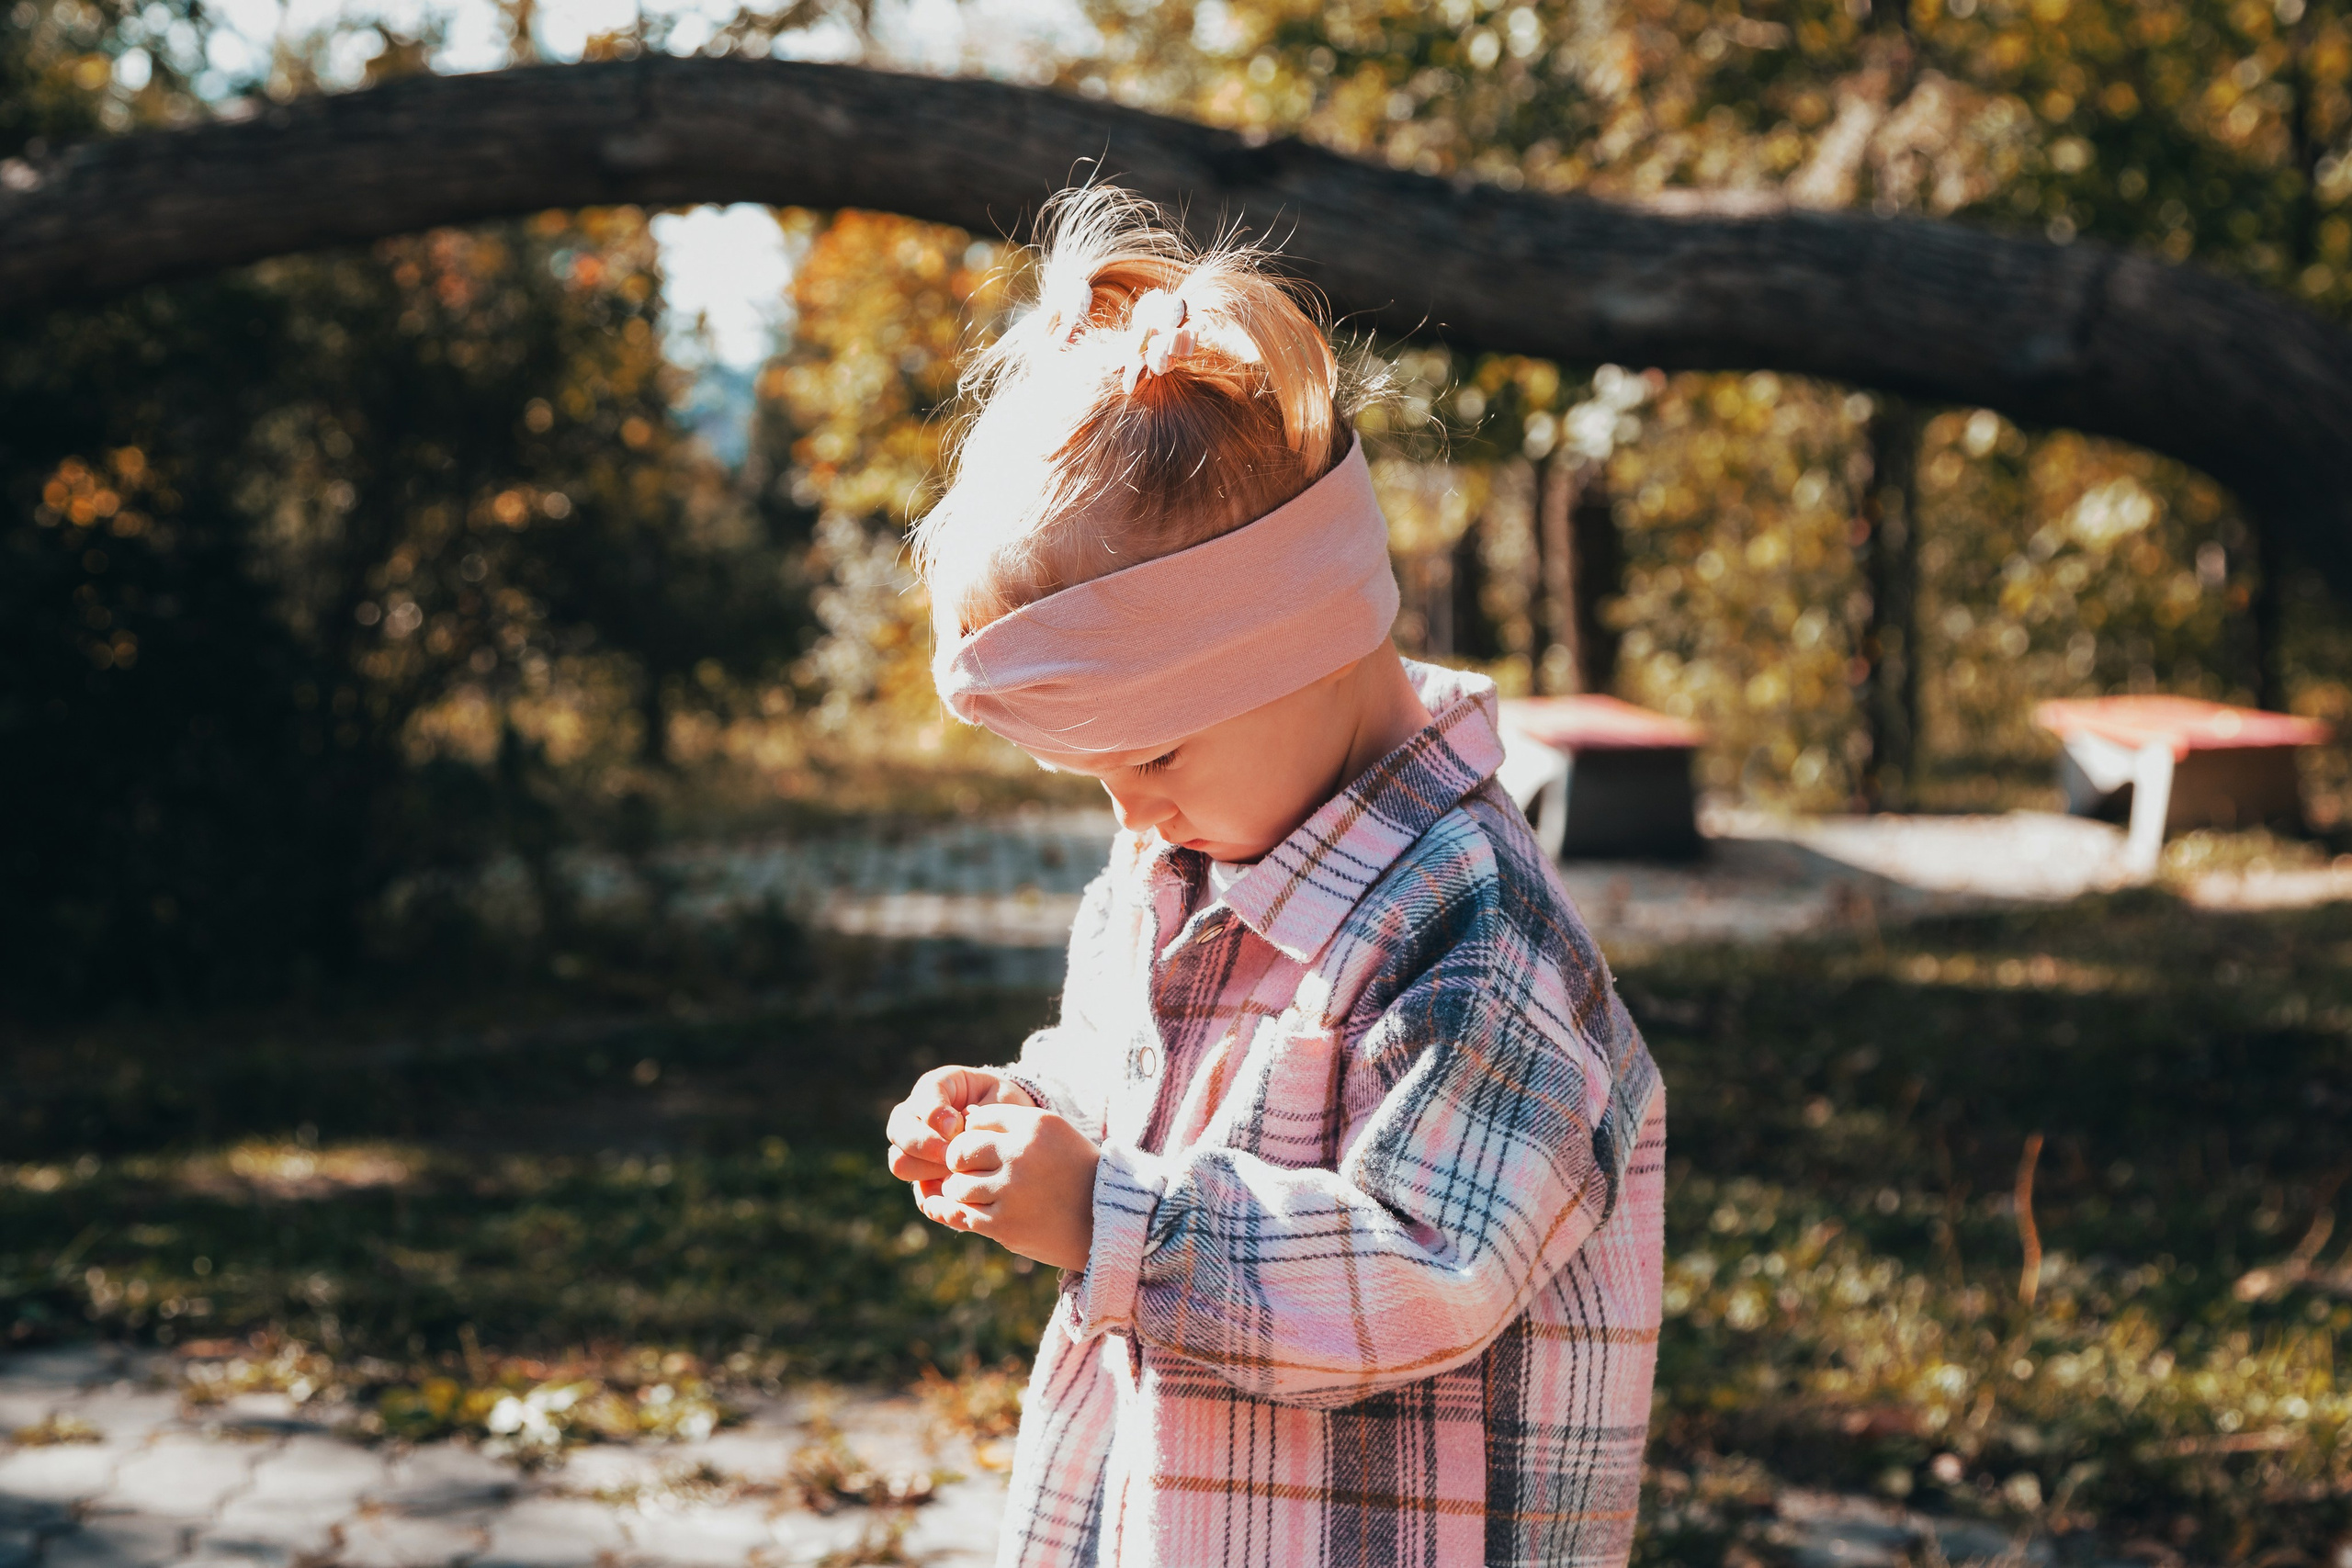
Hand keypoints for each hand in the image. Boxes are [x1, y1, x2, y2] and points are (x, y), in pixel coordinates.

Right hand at [886, 1066, 1033, 1187]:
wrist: (1012, 1132)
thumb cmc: (1006, 1109)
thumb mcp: (1001, 1102)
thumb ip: (980, 1113)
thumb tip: (957, 1133)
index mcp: (936, 1087)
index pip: (923, 1095)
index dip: (935, 1113)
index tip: (957, 1126)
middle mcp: (915, 1115)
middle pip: (898, 1130)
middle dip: (924, 1145)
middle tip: (951, 1156)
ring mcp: (913, 1147)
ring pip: (899, 1161)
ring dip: (926, 1169)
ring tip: (957, 1172)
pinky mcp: (923, 1177)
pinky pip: (917, 1192)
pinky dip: (932, 1195)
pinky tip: (954, 1193)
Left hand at [929, 1104, 1098, 1271]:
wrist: (1108, 1221)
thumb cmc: (1076, 1173)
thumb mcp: (1054, 1135)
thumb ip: (1012, 1124)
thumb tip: (965, 1117)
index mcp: (1036, 1126)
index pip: (979, 1118)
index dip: (974, 1133)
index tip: (983, 1147)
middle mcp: (1021, 1154)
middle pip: (961, 1149)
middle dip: (959, 1161)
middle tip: (968, 1170)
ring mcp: (1012, 1191)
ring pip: (957, 1185)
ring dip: (961, 1191)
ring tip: (977, 1194)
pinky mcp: (1005, 1224)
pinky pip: (965, 1215)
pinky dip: (966, 1214)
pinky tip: (981, 1212)